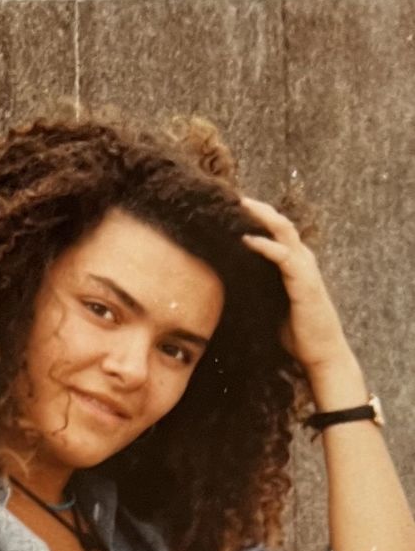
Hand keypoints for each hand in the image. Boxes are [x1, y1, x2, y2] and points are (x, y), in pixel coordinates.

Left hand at [239, 196, 350, 375]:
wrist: (321, 354)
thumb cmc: (296, 335)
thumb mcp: (269, 307)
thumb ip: (256, 292)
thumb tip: (228, 290)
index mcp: (293, 264)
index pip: (273, 232)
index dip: (254, 217)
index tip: (229, 209)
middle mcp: (301, 260)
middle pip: (278, 223)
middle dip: (256, 208)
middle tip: (230, 196)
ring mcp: (305, 268)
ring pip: (283, 231)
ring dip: (260, 217)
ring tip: (238, 205)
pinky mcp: (304, 282)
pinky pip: (284, 256)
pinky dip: (265, 245)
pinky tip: (246, 239)